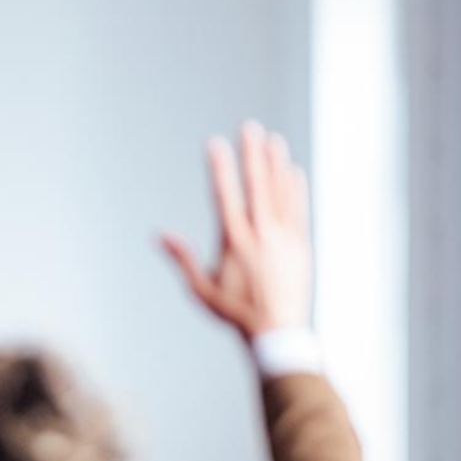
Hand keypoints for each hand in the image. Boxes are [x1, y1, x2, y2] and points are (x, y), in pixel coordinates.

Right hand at [161, 121, 312, 338]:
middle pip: (257, 186)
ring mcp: (283, 238)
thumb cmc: (235, 313)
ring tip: (273, 140)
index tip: (216, 143)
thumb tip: (160, 235)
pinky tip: (292, 171)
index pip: (226, 196)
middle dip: (252, 154)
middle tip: (249, 127)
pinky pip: (298, 210)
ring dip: (275, 164)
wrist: (278, 333)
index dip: (220, 167)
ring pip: (280, 193)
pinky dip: (295, 189)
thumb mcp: (201, 289)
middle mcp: (260, 235)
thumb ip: (182, 259)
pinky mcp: (300, 246)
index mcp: (234, 243)